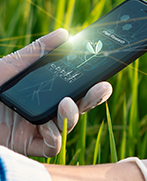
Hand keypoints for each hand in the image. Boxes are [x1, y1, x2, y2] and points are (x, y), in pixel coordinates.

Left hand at [0, 29, 112, 156]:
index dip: (91, 84)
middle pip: (77, 107)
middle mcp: (45, 110)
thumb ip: (37, 51)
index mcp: (44, 92)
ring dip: (72, 116)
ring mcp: (37, 129)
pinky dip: (55, 137)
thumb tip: (64, 34)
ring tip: (67, 104)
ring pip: (68, 126)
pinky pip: (52, 146)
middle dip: (93, 98)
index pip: (74, 89)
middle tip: (101, 88)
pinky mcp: (28, 146)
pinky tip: (47, 126)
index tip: (102, 76)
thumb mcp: (11, 65)